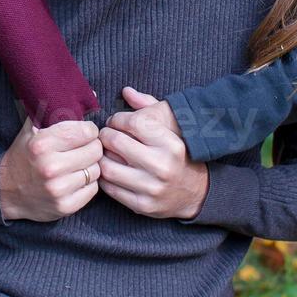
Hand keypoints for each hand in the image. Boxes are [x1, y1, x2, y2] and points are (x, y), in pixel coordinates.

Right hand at [0, 119, 102, 221]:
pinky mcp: (65, 207)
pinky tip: (74, 180)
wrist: (5, 191)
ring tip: (77, 165)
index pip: (86, 131)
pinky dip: (87, 184)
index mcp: (42, 144)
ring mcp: (58, 189)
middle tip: (82, 149)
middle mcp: (50, 167)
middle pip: (95, 150)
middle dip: (91, 147)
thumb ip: (55, 109)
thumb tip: (90, 93)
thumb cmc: (24, 155)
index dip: (88, 130)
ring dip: (90, 166)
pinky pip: (92, 190)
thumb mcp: (32, 128)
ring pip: (95, 170)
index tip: (83, 133)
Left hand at [98, 87, 206, 218]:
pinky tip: (109, 170)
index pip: (133, 121)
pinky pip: (110, 188)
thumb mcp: (170, 128)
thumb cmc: (177, 155)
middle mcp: (162, 165)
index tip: (116, 122)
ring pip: (107, 166)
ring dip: (101, 156)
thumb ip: (148, 107)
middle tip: (106, 135)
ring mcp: (151, 187)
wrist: (195, 193)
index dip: (118, 118)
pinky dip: (104, 177)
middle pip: (115, 142)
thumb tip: (125, 91)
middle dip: (105, 135)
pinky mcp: (142, 205)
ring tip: (105, 152)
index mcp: (171, 143)